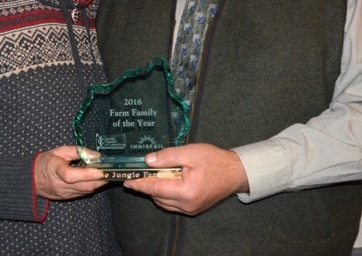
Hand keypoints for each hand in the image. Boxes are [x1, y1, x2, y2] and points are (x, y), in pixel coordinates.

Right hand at [34, 146, 106, 199]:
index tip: (101, 170)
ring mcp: (63, 193)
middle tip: (110, 172)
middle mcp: (59, 185)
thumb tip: (96, 155)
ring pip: (85, 191)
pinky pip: (82, 193)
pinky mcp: (66, 197)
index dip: (87, 174)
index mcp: (55, 169)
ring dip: (97, 184)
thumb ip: (78, 151)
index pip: (71, 175)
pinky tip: (95, 180)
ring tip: (105, 174)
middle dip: (100, 180)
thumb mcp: (59, 151)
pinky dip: (91, 187)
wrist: (31, 179)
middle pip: (83, 186)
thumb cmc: (46, 161)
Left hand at [123, 143, 247, 214]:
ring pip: (164, 202)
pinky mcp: (193, 209)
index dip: (139, 184)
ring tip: (152, 175)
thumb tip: (147, 161)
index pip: (155, 188)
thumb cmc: (214, 160)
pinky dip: (165, 194)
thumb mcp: (190, 152)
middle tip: (139, 172)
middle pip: (157, 196)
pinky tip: (166, 181)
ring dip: (156, 190)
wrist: (235, 172)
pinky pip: (172, 204)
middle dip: (147, 185)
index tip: (126, 180)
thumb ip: (167, 157)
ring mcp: (190, 209)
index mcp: (186, 191)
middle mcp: (187, 205)